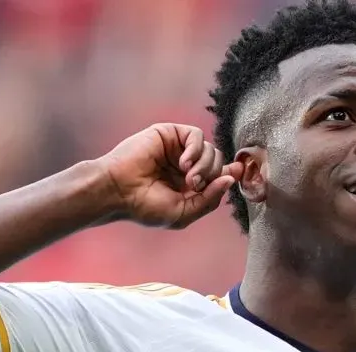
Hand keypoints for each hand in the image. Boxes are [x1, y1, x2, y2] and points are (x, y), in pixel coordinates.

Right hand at [96, 124, 244, 228]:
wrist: (117, 191)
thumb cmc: (145, 206)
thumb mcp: (183, 212)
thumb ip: (209, 199)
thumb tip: (230, 179)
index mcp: (189, 185)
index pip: (219, 175)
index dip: (231, 173)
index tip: (238, 173)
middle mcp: (185, 165)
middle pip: (218, 162)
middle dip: (212, 175)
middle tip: (194, 185)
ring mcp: (178, 149)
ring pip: (211, 149)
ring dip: (204, 165)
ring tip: (187, 178)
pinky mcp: (169, 134)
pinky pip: (197, 135)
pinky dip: (196, 150)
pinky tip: (183, 163)